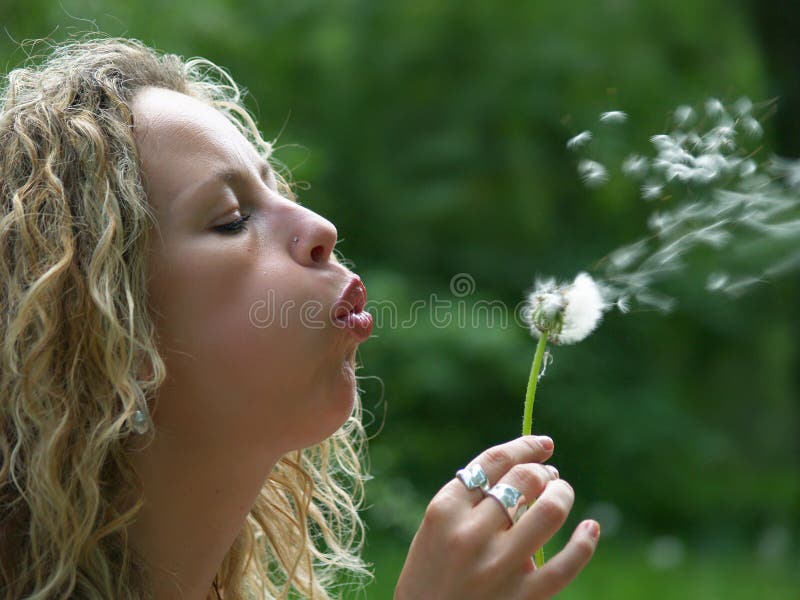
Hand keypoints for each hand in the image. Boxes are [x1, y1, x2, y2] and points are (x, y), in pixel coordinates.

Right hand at [394, 435, 598, 599]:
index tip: (542, 444)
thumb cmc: (430, 578)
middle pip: (524, 480)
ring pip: (549, 511)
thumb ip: (471, 504)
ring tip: (561, 494)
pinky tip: (591, 528)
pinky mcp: (523, 599)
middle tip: (549, 477)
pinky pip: (566, 565)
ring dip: (562, 494)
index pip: (493, 462)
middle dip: (543, 472)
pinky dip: (584, 542)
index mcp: (444, 511)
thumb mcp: (435, 532)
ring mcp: (498, 567)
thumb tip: (527, 474)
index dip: (525, 446)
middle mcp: (470, 534)